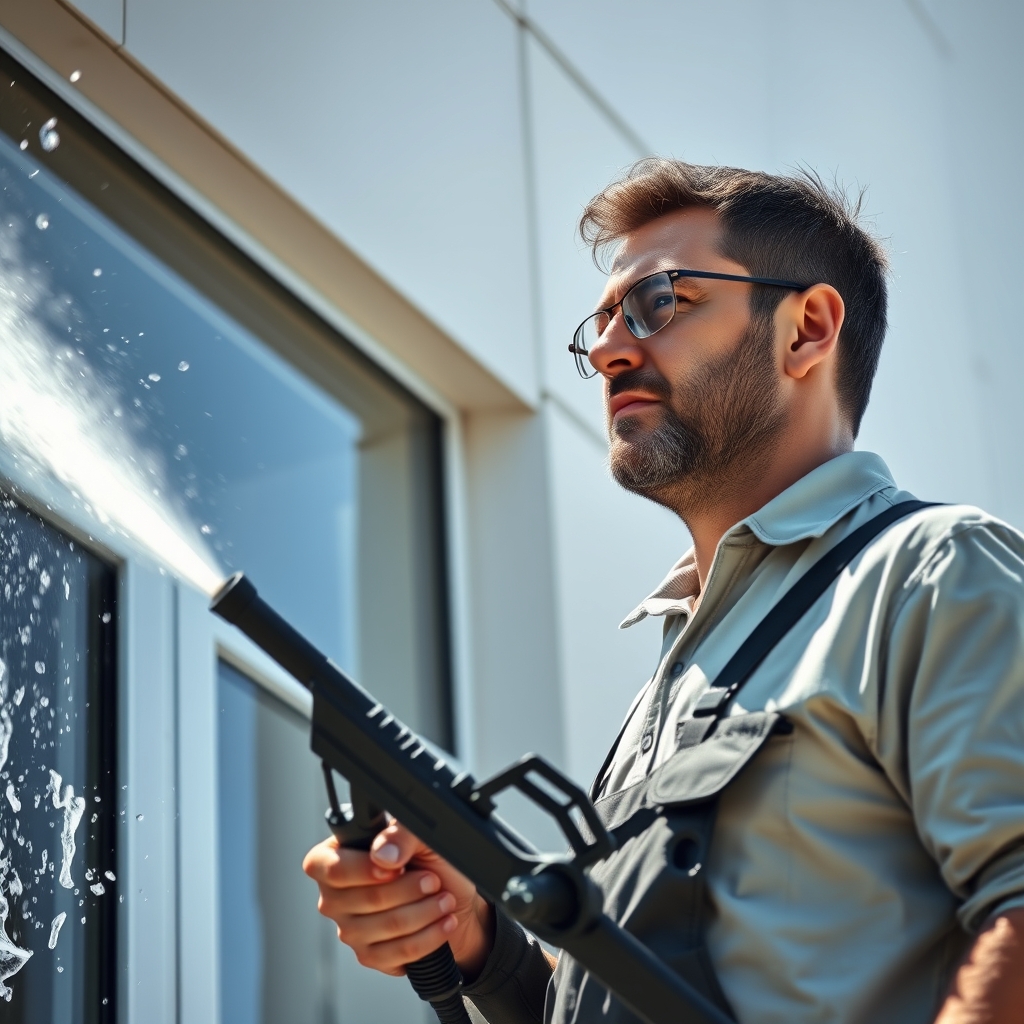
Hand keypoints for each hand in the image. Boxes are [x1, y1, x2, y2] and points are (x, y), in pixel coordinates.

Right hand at [302, 819, 494, 980]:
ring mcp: (349, 929)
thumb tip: (382, 855)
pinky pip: (397, 952)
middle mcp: (335, 896)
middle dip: (409, 889)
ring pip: (387, 926)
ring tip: (445, 900)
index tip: (397, 868)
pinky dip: (428, 936)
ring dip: (425, 912)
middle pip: (367, 899)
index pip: (333, 868)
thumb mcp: (421, 836)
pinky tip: (444, 922)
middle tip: (433, 880)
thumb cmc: (430, 860)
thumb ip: (400, 835)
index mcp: (335, 857)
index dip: (364, 870)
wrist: (452, 897)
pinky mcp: (369, 955)